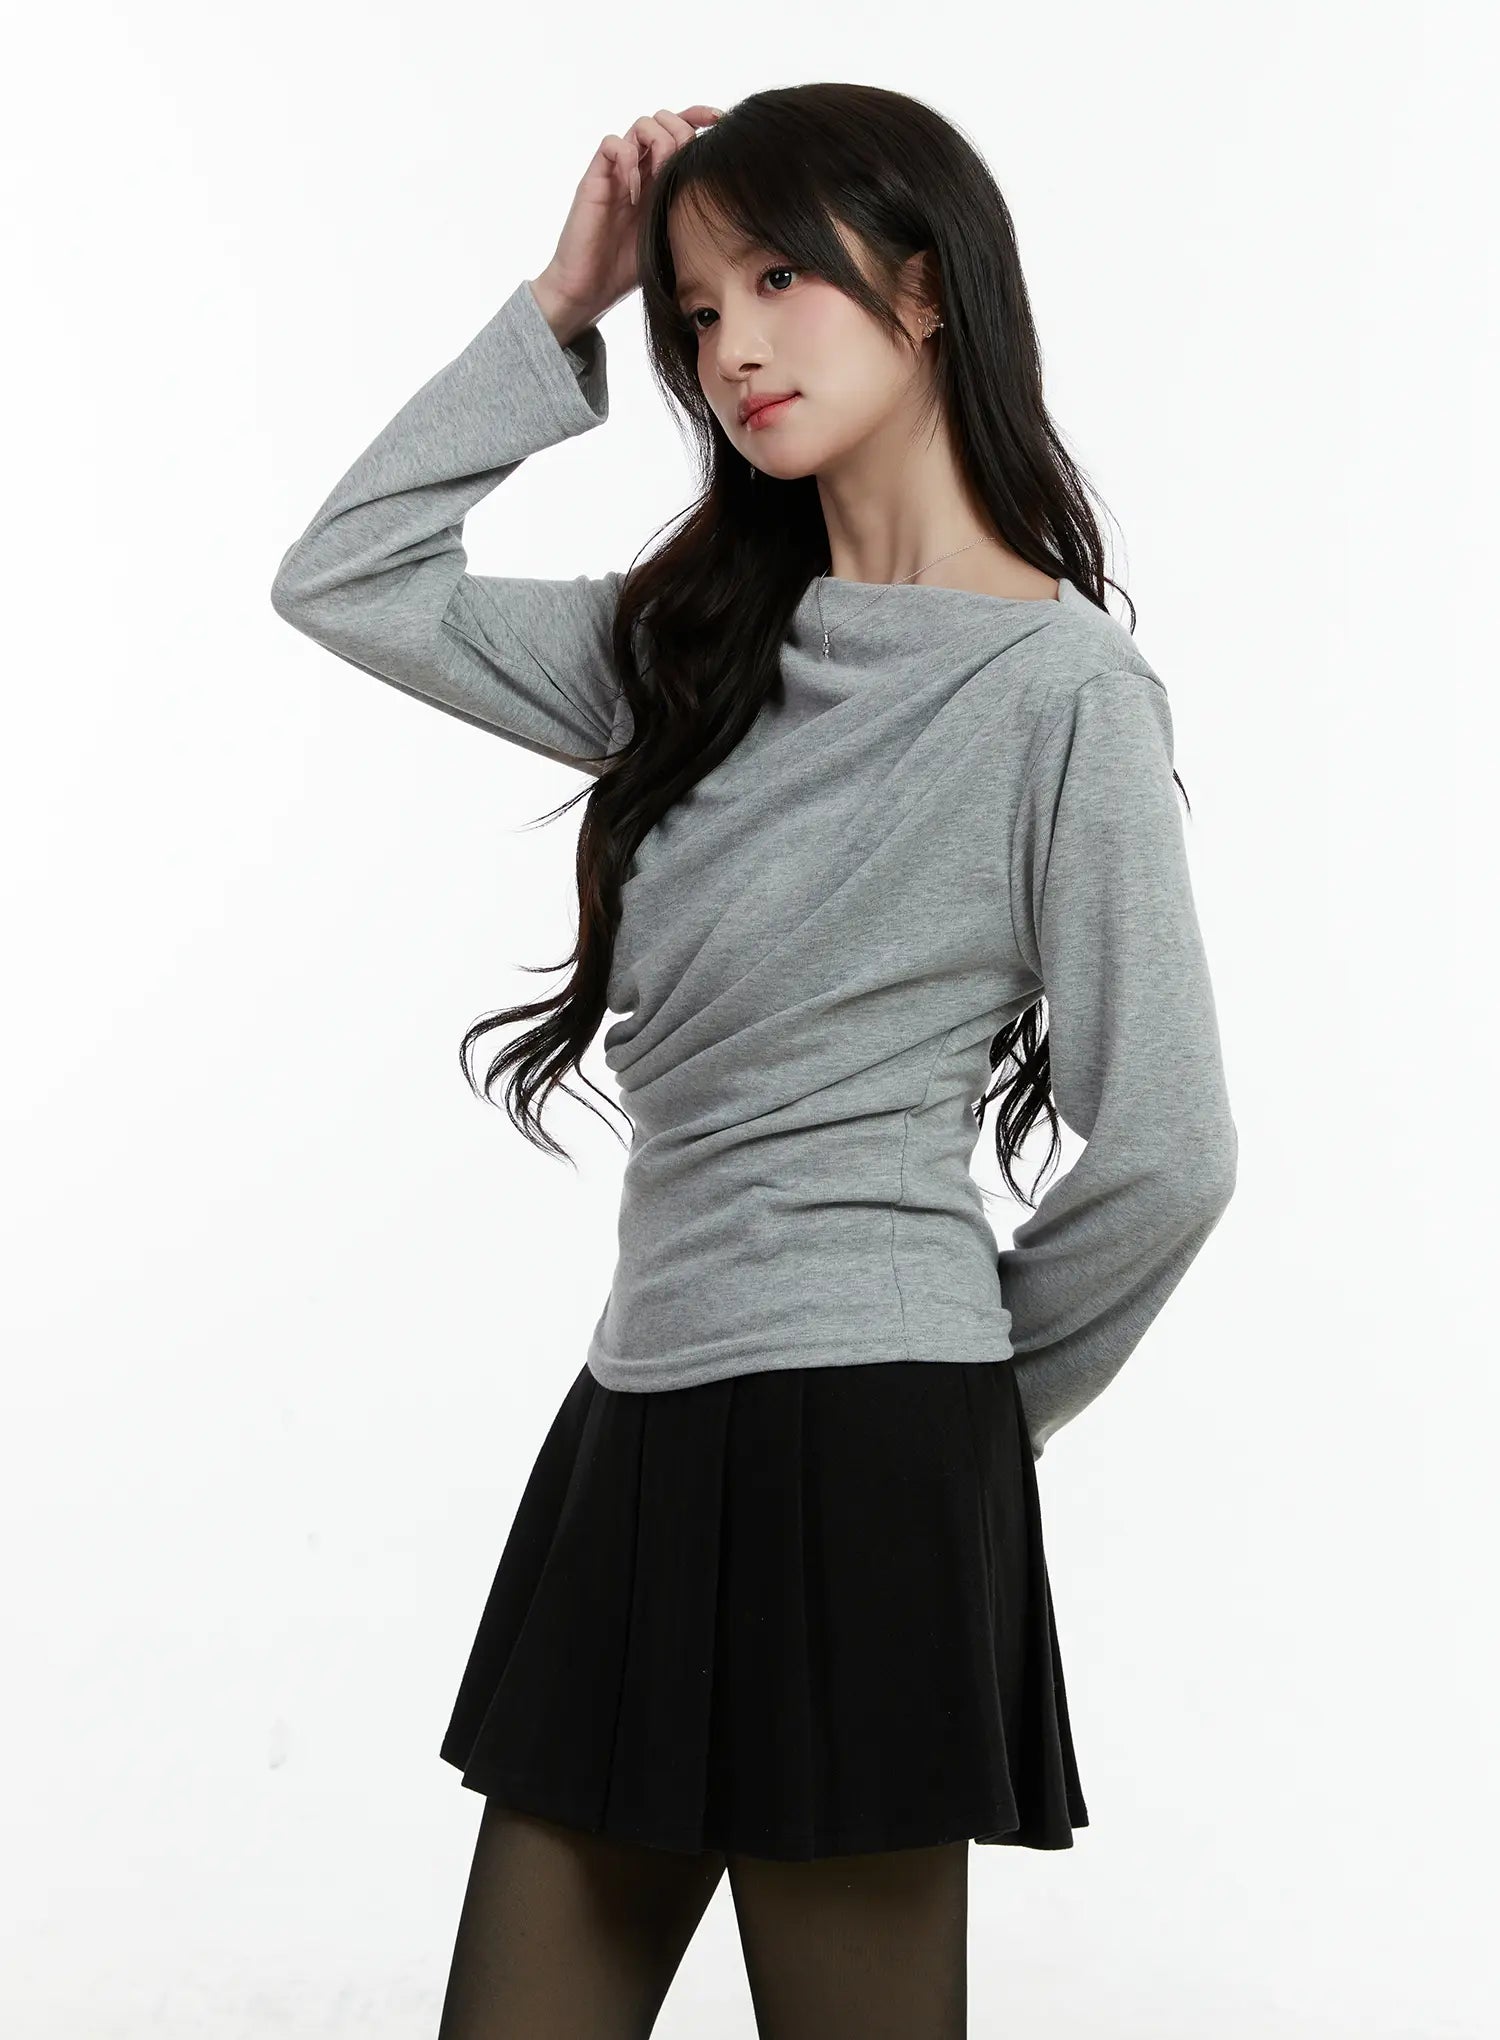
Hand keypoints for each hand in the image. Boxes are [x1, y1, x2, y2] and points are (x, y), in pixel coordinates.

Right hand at [530, 105, 723, 341]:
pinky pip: (612, 145)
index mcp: (659, 179)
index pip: (679, 131)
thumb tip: (731, 197)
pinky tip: (635, 192)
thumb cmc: (629, 271)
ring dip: (658, 143)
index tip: (721, 122)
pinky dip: (628, 159)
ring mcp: (616, 172)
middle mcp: (639, 169)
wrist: (589, 291)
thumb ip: (690, 212)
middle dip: (681, 131)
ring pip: (641, 125)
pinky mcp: (594, 180)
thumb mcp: (673, 238)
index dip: (699, 118)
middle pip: (663, 120)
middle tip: (685, 163)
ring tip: (662, 177)